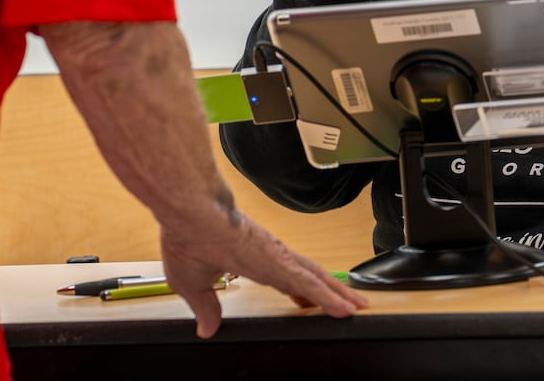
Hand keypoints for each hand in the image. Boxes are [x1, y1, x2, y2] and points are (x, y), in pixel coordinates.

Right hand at [159, 212, 366, 337]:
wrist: (191, 214)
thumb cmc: (188, 238)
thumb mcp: (192, 284)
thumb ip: (205, 306)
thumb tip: (206, 328)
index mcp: (252, 258)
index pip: (283, 277)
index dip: (299, 289)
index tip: (309, 300)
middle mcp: (270, 256)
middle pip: (308, 276)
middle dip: (328, 291)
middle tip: (347, 303)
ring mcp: (278, 258)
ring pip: (315, 279)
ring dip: (337, 294)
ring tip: (356, 307)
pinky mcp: (280, 264)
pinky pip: (310, 284)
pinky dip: (329, 297)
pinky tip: (343, 308)